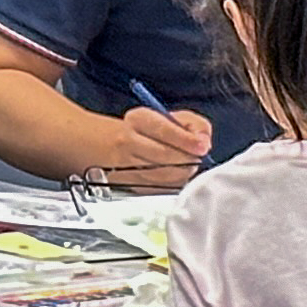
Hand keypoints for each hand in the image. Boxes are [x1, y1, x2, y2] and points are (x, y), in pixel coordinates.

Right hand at [95, 104, 214, 187]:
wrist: (103, 145)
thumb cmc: (142, 131)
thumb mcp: (162, 117)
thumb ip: (189, 123)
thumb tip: (204, 139)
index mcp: (137, 120)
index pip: (164, 130)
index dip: (186, 139)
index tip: (202, 146)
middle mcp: (128, 142)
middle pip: (168, 156)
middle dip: (189, 158)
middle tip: (196, 156)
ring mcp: (127, 166)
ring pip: (166, 176)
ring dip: (183, 172)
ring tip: (184, 164)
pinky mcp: (131, 187)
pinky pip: (162, 189)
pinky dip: (174, 183)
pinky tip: (174, 175)